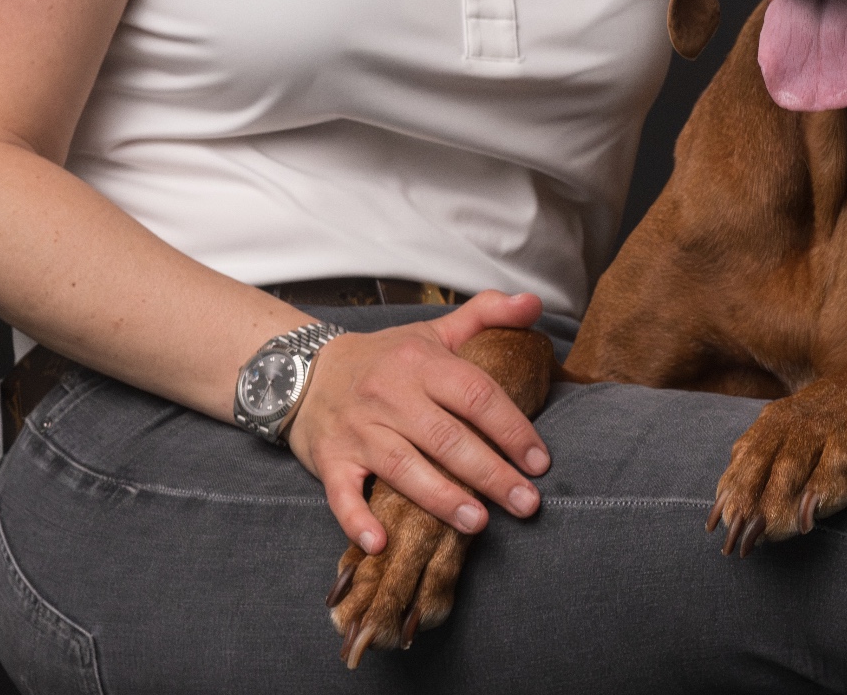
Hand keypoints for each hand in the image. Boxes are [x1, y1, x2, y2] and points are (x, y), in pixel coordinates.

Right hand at [286, 290, 551, 554]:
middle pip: (447, 438)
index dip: (512, 428)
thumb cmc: (386, 357)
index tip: (540, 461)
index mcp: (420, 362)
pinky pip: (343, 494)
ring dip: (442, 499)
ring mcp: (358, 430)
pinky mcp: (330, 461)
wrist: (306, 371)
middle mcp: (390, 395)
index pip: (475, 394)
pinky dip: (359, 520)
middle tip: (527, 503)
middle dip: (491, 473)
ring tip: (479, 523)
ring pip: (404, 468)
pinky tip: (382, 543)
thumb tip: (534, 303)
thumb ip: (488, 313)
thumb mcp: (435, 330)